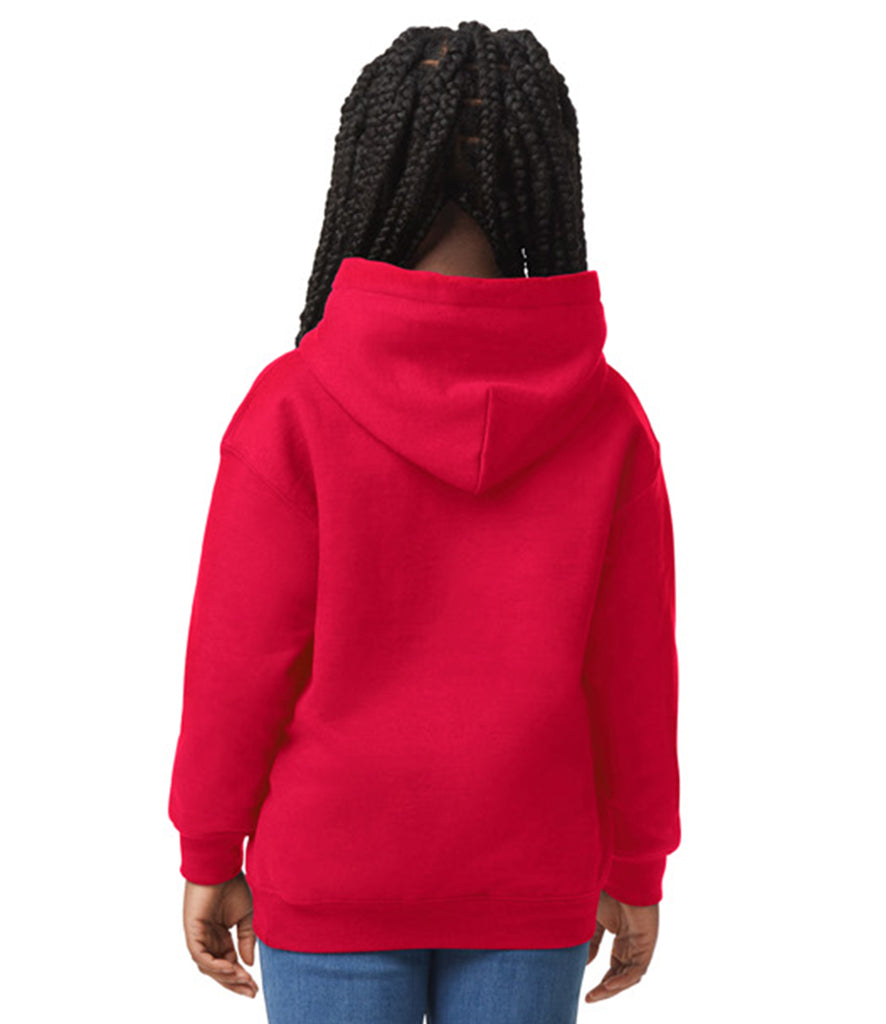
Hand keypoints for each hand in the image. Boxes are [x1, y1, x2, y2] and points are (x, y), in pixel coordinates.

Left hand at [181, 871, 258, 997]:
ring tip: (243, 980)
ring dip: (226, 976)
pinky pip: (201, 956)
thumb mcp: (247, 916)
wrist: (221, 866)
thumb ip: (247, 940)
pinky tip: (231, 968)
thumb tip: (248, 964)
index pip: (229, 963)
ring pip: (209, 967)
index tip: (255, 986)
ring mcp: (198, 936)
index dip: (241, 976)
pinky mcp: (192, 932)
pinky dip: (215, 965)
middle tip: (250, 992)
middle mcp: (208, 939)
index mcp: (220, 936)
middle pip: (219, 970)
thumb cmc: (233, 885)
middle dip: (234, 983)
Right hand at [584, 890, 658, 1002]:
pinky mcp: (646, 943)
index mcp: (620, 935)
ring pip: (629, 975)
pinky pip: (637, 969)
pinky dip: (623, 979)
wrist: (621, 875)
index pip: (614, 966)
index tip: (585, 992)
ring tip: (595, 994)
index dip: (601, 981)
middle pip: (621, 974)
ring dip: (613, 987)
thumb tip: (583, 964)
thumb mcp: (592, 919)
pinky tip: (609, 985)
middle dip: (605, 989)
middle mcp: (632, 942)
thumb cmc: (606, 890)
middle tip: (589, 998)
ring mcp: (640, 943)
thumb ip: (589, 942)